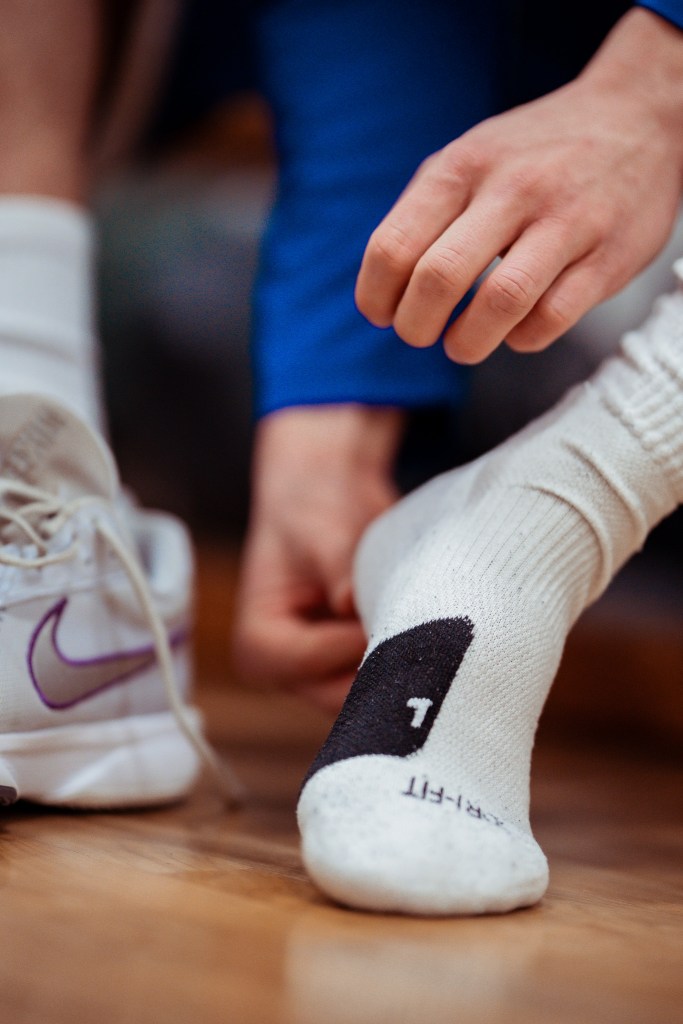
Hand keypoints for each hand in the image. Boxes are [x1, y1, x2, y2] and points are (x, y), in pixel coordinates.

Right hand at [231, 405, 403, 712]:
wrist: (332, 493)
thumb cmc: (316, 508)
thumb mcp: (323, 530)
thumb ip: (338, 570)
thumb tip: (351, 607)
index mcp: (258, 643)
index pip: (310, 663)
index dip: (355, 640)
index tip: (390, 605)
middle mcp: (287, 673)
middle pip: (343, 697)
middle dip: (384, 664)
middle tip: (423, 623)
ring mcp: (324, 678)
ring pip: (372, 697)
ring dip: (402, 663)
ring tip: (425, 620)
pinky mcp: (356, 671)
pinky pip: (390, 684)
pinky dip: (411, 661)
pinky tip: (429, 628)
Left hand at [355, 9, 682, 363]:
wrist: (636, 117)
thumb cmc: (533, 153)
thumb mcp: (468, 157)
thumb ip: (421, 213)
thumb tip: (381, 289)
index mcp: (463, 167)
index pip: (393, 247)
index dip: (376, 297)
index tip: (382, 314)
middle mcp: (512, 190)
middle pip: (438, 278)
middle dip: (415, 326)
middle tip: (419, 334)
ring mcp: (565, 223)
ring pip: (499, 304)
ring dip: (466, 342)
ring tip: (461, 345)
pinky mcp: (607, 260)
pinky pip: (551, 319)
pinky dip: (521, 339)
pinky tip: (514, 330)